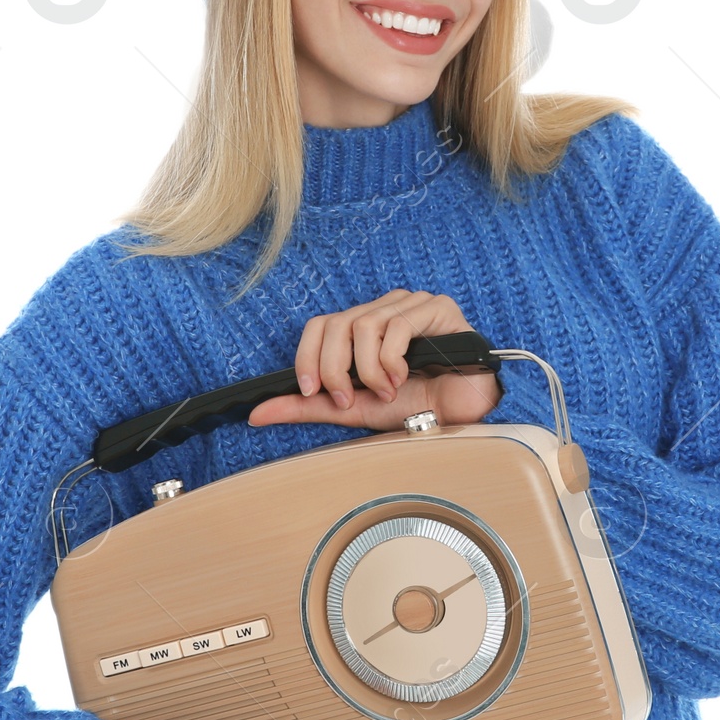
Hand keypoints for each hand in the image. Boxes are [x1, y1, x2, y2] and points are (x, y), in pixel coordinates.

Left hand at [246, 290, 502, 433]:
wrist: (463, 414)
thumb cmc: (415, 406)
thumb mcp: (351, 410)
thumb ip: (307, 407)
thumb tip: (256, 413)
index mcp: (362, 327)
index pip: (319, 325)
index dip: (307, 357)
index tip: (312, 391)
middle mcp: (383, 309)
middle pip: (336, 324)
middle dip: (334, 369)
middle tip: (348, 398)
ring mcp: (410, 305)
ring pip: (363, 326)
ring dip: (368, 370)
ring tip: (386, 390)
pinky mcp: (436, 308)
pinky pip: (397, 326)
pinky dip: (391, 360)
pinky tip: (402, 378)